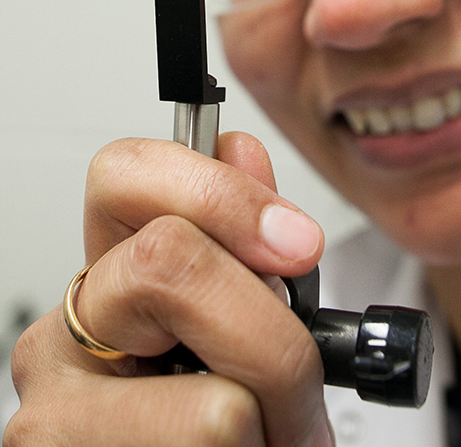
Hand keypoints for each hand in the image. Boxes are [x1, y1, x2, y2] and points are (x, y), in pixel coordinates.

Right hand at [6, 133, 332, 446]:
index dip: (220, 194)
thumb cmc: (217, 419)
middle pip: (172, 263)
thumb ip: (244, 234)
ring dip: (271, 422)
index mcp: (113, 272)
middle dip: (271, 335)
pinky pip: (210, 442)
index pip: (125, 174)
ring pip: (214, 397)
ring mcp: (58, 407)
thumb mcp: (240, 313)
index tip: (296, 243)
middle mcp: (72, 330)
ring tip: (259, 435)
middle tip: (296, 384)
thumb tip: (241, 150)